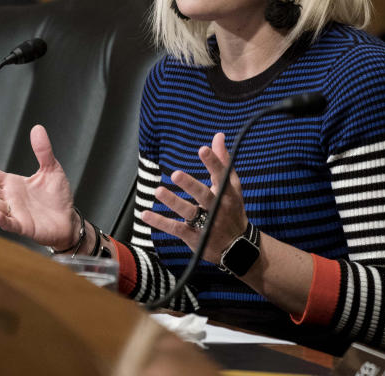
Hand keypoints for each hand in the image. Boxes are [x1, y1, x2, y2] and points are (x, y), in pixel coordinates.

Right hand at [0, 124, 77, 248]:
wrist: (68, 220)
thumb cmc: (57, 197)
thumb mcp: (51, 169)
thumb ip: (42, 150)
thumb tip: (37, 128)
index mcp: (12, 183)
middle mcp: (9, 197)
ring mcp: (14, 212)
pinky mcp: (24, 226)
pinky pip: (10, 223)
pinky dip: (3, 219)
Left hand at [141, 132, 247, 264]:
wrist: (238, 248)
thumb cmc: (233, 210)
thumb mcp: (232, 186)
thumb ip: (223, 161)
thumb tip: (218, 136)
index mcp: (227, 193)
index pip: (221, 175)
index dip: (213, 162)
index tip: (203, 149)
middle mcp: (217, 208)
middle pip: (203, 195)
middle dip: (190, 185)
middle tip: (176, 174)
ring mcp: (206, 224)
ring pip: (188, 212)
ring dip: (173, 202)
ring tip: (158, 191)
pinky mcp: (194, 237)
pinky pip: (175, 228)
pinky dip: (160, 222)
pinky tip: (145, 214)